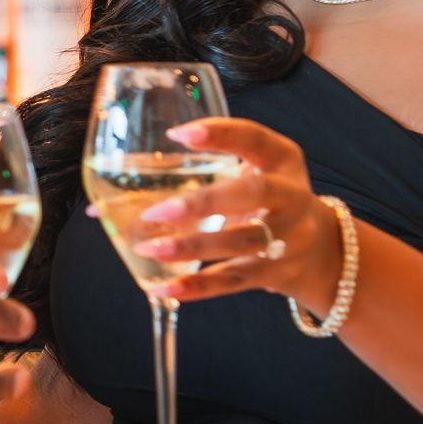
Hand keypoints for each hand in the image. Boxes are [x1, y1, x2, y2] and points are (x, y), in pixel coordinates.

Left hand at [118, 117, 341, 312]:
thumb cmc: (265, 201)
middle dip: (203, 201)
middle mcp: (292, 194)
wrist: (322, 252)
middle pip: (252, 193)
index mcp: (283, 158)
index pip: (255, 138)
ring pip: (240, 242)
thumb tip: (100, 207)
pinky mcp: (278, 273)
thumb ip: (195, 175)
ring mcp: (290, 237)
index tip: (179, 135)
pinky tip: (162, 288)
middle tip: (157, 210)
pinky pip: (234, 280)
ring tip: (149, 249)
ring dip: (192, 247)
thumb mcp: (251, 173)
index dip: (221, 134)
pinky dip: (197, 286)